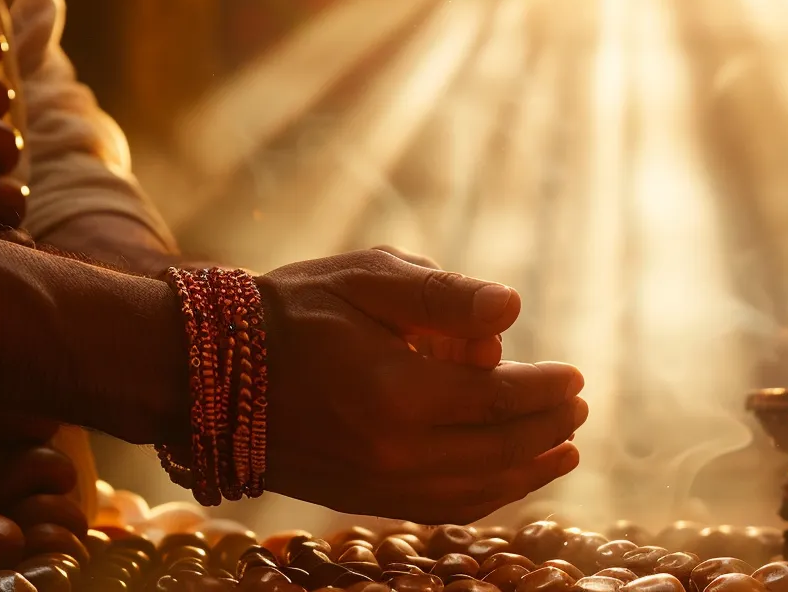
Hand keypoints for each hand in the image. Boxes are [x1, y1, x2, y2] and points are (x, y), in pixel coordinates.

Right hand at [256, 249, 587, 523]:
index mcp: (398, 394)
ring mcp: (374, 484)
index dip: (546, 391)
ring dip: (526, 474)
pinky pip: (439, 509)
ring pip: (474, 492)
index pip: (498, 401)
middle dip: (547, 432)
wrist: (208, 369)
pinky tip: (504, 479)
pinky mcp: (359, 499)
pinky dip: (483, 497)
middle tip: (579, 410)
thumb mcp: (367, 279)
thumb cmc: (292, 310)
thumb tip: (513, 311)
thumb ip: (444, 295)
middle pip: (497, 452)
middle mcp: (391, 452)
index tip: (576, 377)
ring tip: (563, 453)